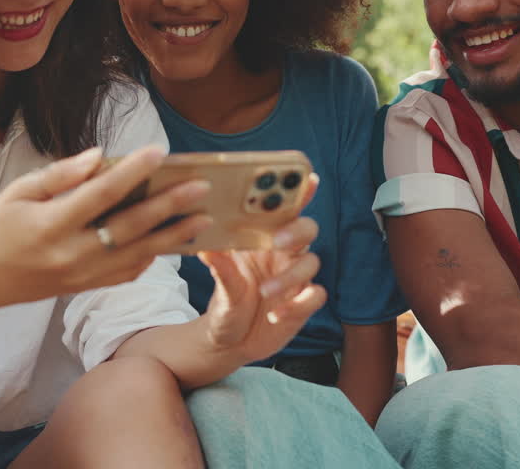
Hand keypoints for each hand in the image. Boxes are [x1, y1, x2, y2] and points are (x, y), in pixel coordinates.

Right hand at [0, 145, 211, 309]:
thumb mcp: (18, 192)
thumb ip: (61, 175)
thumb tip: (100, 158)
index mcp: (50, 225)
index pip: (100, 195)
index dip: (132, 172)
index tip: (159, 152)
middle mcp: (71, 254)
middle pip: (129, 228)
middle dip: (169, 206)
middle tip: (201, 188)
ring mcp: (81, 276)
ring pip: (137, 256)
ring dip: (173, 236)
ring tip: (202, 218)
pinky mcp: (86, 288)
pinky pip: (127, 273)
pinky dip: (151, 256)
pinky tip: (171, 240)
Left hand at [198, 175, 326, 364]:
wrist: (229, 342)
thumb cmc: (225, 303)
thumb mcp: (220, 285)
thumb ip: (219, 267)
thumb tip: (206, 248)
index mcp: (263, 239)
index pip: (284, 209)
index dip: (298, 192)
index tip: (306, 178)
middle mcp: (283, 254)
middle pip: (306, 229)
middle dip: (296, 230)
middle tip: (277, 240)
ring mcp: (295, 278)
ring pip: (311, 264)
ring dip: (290, 276)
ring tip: (265, 291)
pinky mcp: (302, 305)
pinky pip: (313, 297)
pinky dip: (298, 305)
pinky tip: (275, 316)